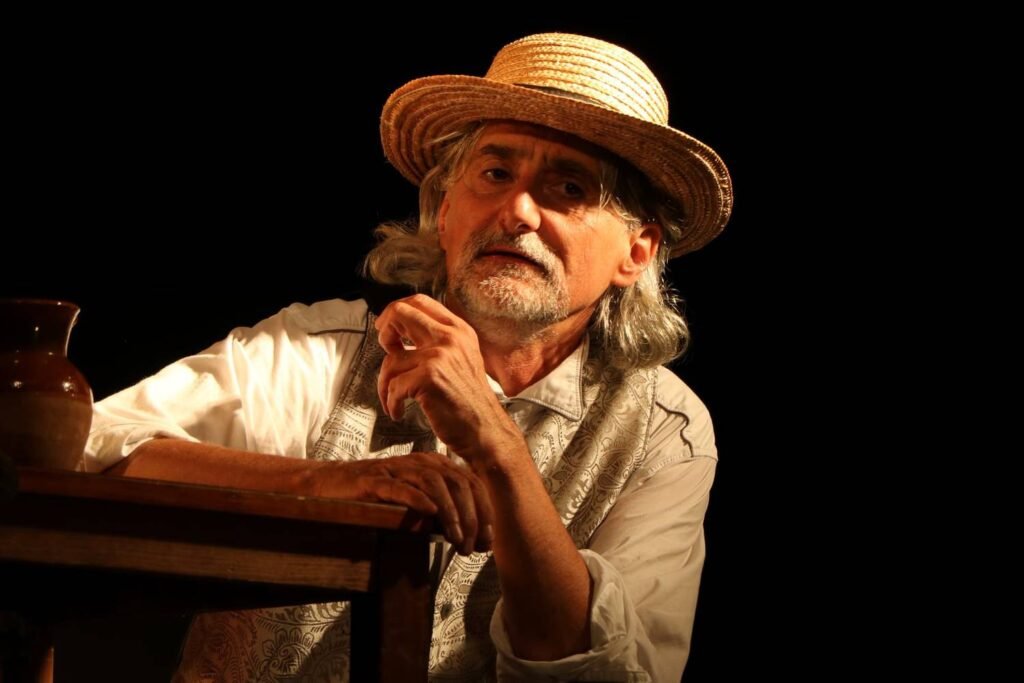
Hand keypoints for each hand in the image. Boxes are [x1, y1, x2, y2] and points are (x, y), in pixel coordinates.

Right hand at [315, 451, 493, 554]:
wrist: (333, 486)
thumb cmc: (378, 497)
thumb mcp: (418, 501)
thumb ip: (444, 513)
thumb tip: (476, 539)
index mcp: (434, 465)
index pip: (471, 483)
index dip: (484, 512)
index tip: (488, 541)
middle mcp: (419, 462)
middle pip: (457, 482)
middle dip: (471, 516)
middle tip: (472, 546)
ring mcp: (396, 469)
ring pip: (433, 483)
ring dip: (450, 513)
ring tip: (456, 537)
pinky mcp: (374, 480)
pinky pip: (399, 487)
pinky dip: (417, 499)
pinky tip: (430, 514)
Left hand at [375, 295, 519, 462]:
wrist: (485, 430)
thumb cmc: (470, 402)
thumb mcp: (462, 360)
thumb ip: (438, 342)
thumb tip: (400, 333)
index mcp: (459, 330)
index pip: (420, 301)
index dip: (396, 311)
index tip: (387, 327)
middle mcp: (451, 338)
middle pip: (400, 314)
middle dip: (384, 332)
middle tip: (384, 348)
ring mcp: (440, 356)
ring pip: (390, 360)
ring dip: (384, 384)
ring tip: (393, 399)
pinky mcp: (429, 378)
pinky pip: (393, 386)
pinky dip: (391, 403)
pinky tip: (399, 412)